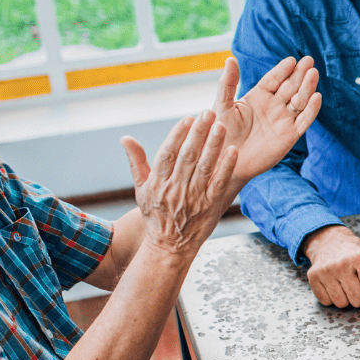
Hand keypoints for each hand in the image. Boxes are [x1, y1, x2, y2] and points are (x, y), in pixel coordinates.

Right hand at [122, 112, 237, 256]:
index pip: (167, 154)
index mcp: (158, 182)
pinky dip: (226, 167)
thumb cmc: (155, 215)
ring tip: (222, 126)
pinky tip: (234, 151)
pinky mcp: (210, 206)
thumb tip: (125, 137)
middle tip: (208, 112)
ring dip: (214, 146)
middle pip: (187, 157)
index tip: (188, 119)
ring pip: (204, 167)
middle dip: (198, 133)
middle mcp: (176, 188)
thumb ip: (136, 162)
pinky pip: (219, 184)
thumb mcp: (141, 189)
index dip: (177, 135)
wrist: (169, 246)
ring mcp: (194, 198)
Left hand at [214, 56, 321, 184]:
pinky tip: (316, 97)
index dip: (283, 70)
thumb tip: (231, 59)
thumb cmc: (220, 134)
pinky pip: (304, 120)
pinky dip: (311, 109)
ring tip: (313, 73)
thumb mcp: (222, 105)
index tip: (292, 60)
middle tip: (309, 60)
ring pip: (299, 100)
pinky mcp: (290, 135)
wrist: (226, 162)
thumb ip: (228, 83)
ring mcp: (283, 120)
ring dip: (307, 87)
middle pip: (290, 86)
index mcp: (258, 96)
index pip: (274, 79)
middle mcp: (273, 106)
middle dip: (300, 74)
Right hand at [302, 225, 359, 306]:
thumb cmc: (357, 252)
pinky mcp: (313, 276)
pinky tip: (333, 283)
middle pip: (358, 301)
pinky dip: (331, 297)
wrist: (330, 240)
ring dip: (346, 297)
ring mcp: (326, 270)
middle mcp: (342, 263)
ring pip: (342, 304)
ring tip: (345, 282)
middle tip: (356, 281)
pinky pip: (326, 302)